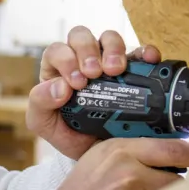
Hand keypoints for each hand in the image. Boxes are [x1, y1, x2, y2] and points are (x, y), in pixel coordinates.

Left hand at [27, 26, 162, 160]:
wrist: (98, 153)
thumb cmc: (67, 133)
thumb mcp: (44, 123)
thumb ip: (40, 104)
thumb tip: (59, 86)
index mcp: (57, 69)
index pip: (57, 51)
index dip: (66, 60)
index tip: (77, 82)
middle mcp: (81, 59)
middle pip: (81, 36)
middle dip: (88, 51)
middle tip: (95, 73)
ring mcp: (107, 61)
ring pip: (109, 38)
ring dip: (113, 48)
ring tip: (116, 70)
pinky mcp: (132, 69)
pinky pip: (139, 53)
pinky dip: (144, 52)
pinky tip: (148, 59)